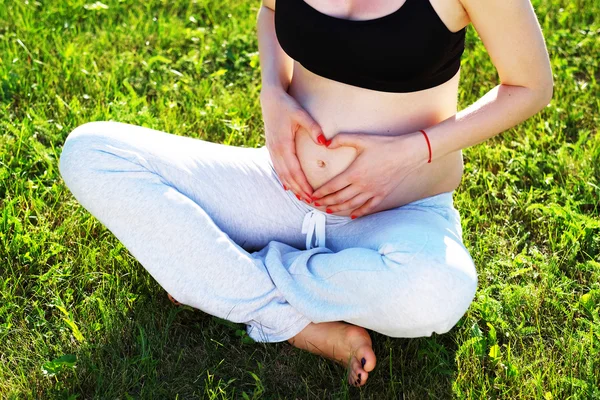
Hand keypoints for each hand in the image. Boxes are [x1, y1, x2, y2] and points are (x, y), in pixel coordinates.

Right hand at [260, 86, 327, 201]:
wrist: (270, 98)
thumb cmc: (287, 105)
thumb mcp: (301, 113)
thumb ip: (313, 127)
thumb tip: (325, 142)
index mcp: (283, 144)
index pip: (294, 170)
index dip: (303, 184)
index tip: (312, 194)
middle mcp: (275, 150)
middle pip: (287, 176)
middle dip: (299, 190)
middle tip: (310, 202)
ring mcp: (272, 150)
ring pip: (281, 174)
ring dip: (291, 187)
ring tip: (302, 197)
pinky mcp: (272, 148)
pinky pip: (278, 167)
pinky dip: (284, 178)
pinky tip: (289, 186)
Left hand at [311, 131, 428, 217]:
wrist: (407, 154)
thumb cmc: (384, 145)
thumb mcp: (361, 139)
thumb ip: (341, 139)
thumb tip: (325, 143)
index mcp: (354, 173)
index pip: (332, 186)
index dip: (321, 193)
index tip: (313, 196)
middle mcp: (361, 185)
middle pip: (339, 198)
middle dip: (326, 202)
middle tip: (316, 204)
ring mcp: (372, 192)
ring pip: (351, 205)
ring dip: (338, 209)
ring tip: (329, 210)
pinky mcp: (381, 195)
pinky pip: (368, 207)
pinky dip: (359, 212)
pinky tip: (352, 215)